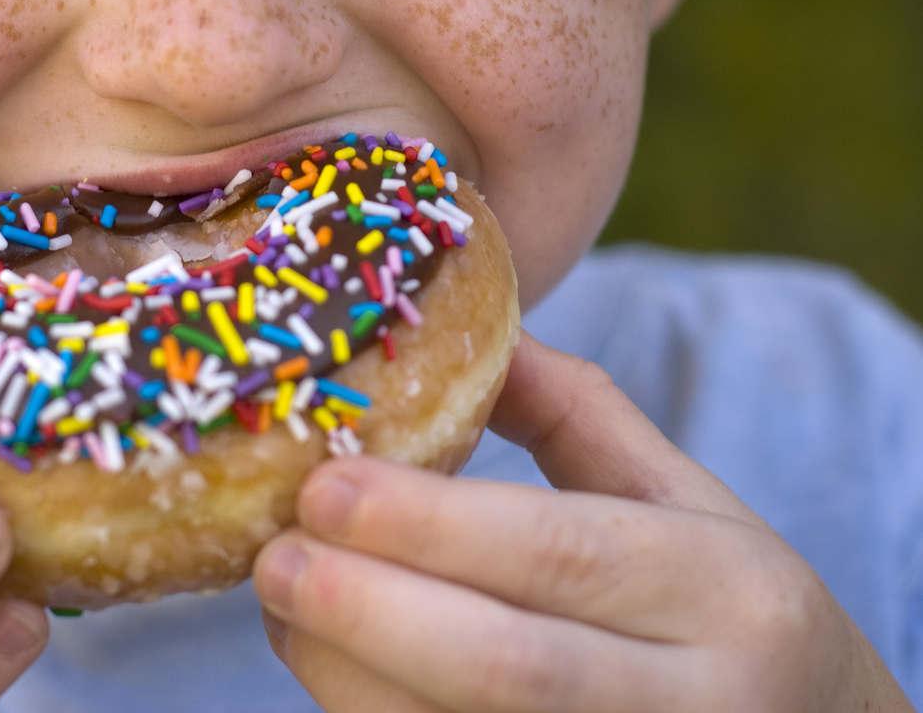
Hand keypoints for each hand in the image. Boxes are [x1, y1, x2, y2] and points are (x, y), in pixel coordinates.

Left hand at [253, 332, 913, 711]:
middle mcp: (692, 702)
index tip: (323, 487)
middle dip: (367, 612)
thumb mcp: (685, 498)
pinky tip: (323, 661)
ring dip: (346, 675)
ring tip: (281, 605)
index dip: (427, 525)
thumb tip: (452, 323)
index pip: (558, 553)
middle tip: (273, 558)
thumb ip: (573, 412)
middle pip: (506, 667)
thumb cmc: (725, 604)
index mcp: (719, 590)